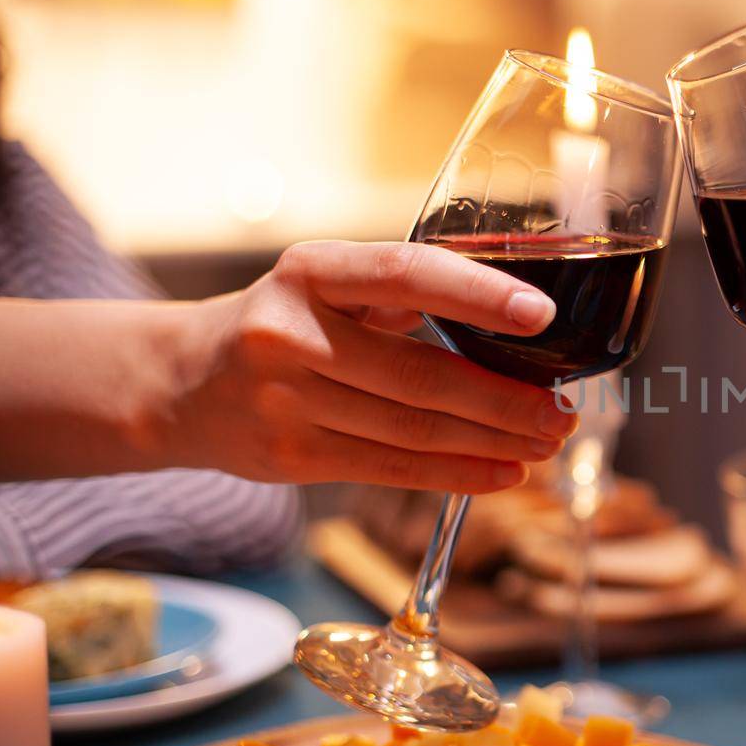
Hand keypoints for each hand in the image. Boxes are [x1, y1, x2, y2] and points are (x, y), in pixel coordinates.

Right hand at [169, 240, 577, 492]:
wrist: (180, 382)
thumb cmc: (283, 323)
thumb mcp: (326, 284)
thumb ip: (403, 292)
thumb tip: (518, 318)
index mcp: (310, 271)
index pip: (405, 274)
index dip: (477, 295)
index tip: (541, 314)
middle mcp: (291, 334)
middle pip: (421, 376)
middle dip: (507, 400)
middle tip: (564, 412)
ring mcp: (285, 401)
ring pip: (414, 430)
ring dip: (494, 441)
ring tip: (547, 441)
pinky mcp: (291, 457)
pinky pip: (392, 468)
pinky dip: (458, 473)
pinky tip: (505, 472)